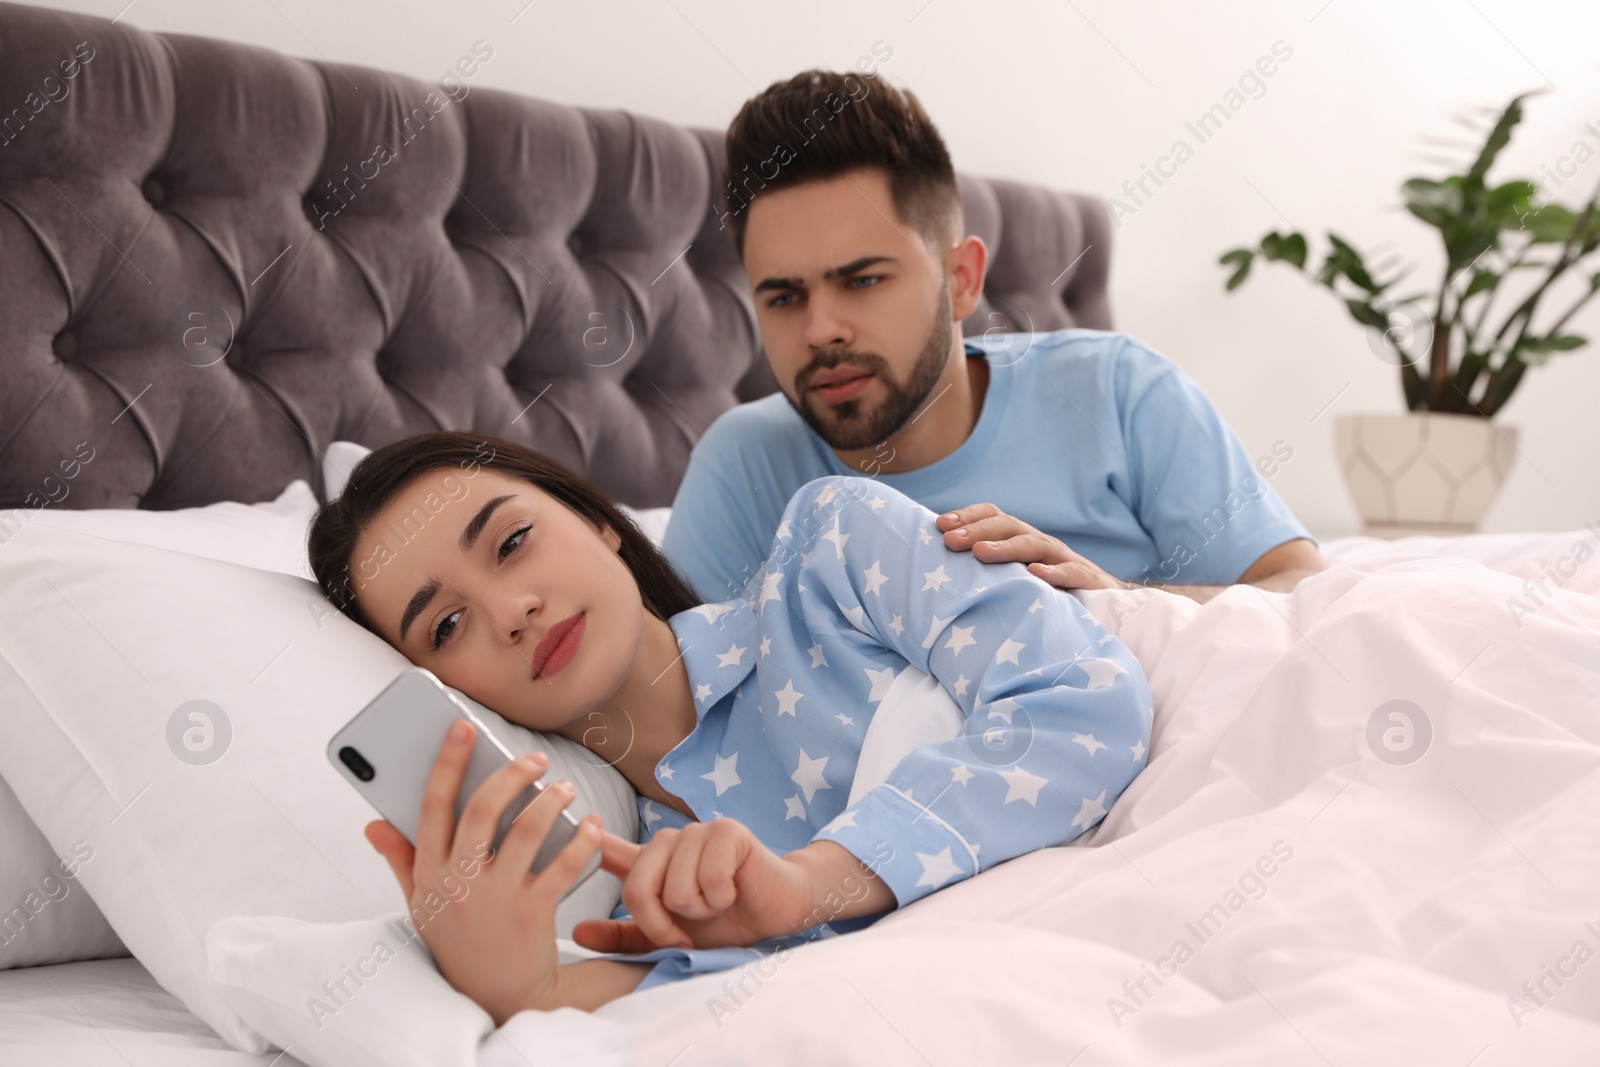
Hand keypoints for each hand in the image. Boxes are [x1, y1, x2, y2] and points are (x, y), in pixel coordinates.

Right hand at [365, 720, 603, 1026]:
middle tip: (535, 758)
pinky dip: (583, 841)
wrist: (499, 997)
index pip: (431, 806)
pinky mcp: (532, 914)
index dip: (447, 763)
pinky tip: (592, 826)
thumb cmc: (459, 941)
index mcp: (427, 874)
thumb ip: (400, 860)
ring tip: (564, 788)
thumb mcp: (421, 904)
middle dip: (510, 774)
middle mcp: (457, 883)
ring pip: (525, 831)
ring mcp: (495, 899)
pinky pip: (563, 866)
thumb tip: (372, 823)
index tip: (463, 728)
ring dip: (550, 801)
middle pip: (481, 810)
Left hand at [572, 817, 814, 953]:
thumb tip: (579, 932)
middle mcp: (668, 841)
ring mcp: (697, 831)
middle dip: (661, 925)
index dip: (585, 839)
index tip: (574, 824)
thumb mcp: (669, 936)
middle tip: (685, 936)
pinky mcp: (726, 830)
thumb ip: (626, 936)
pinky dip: (722, 898)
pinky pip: (708, 878)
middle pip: (638, 888)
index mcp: (651, 862)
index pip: (608, 850)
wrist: (775, 911)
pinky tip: (734, 890)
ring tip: (717, 902)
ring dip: (701, 910)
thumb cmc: (724, 921)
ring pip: (675, 889)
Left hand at [936, 503, 1131, 590]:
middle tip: (950, 540)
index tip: (939, 525)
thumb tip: (941, 569)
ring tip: (980, 553)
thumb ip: (988, 571)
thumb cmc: (1051, 593)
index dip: (968, 516)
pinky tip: (1035, 574)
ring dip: (1006, 547)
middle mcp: (1042, 544)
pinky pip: (1072, 572)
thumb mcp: (1017, 578)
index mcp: (1023, 540)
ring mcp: (1065, 559)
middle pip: (1010, 527)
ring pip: (1035, 545)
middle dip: (978, 530)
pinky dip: (1054, 572)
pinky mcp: (1088, 581)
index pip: (995, 517)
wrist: (1108, 607)